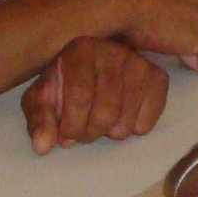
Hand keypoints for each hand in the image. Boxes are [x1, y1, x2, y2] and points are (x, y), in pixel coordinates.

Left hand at [24, 36, 167, 152]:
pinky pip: (147, 121)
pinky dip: (133, 128)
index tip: (65, 136)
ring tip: (100, 120)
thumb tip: (42, 147)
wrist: (93, 66)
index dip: (72, 126)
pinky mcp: (158, 77)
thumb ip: (39, 120)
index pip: (81, 97)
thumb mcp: (42, 99)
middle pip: (106, 113)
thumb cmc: (64, 84)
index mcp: (82, 49)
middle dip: (90, 133)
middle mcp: (114, 51)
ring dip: (110, 133)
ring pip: (125, 122)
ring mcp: (139, 63)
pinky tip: (122, 115)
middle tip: (83, 130)